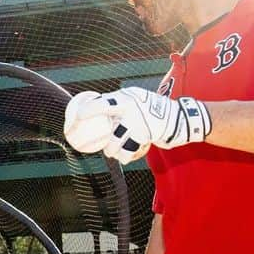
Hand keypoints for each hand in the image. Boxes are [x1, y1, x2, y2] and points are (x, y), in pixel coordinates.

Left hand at [66, 88, 210, 164]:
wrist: (177, 117)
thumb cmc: (148, 107)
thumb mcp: (133, 97)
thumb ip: (116, 104)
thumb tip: (92, 107)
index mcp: (125, 99)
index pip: (102, 104)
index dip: (88, 111)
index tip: (77, 117)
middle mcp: (131, 112)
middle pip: (109, 132)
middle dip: (100, 141)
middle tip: (98, 143)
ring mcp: (139, 126)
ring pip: (115, 145)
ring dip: (111, 151)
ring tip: (110, 151)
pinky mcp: (145, 138)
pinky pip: (128, 152)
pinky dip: (124, 156)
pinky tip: (123, 156)